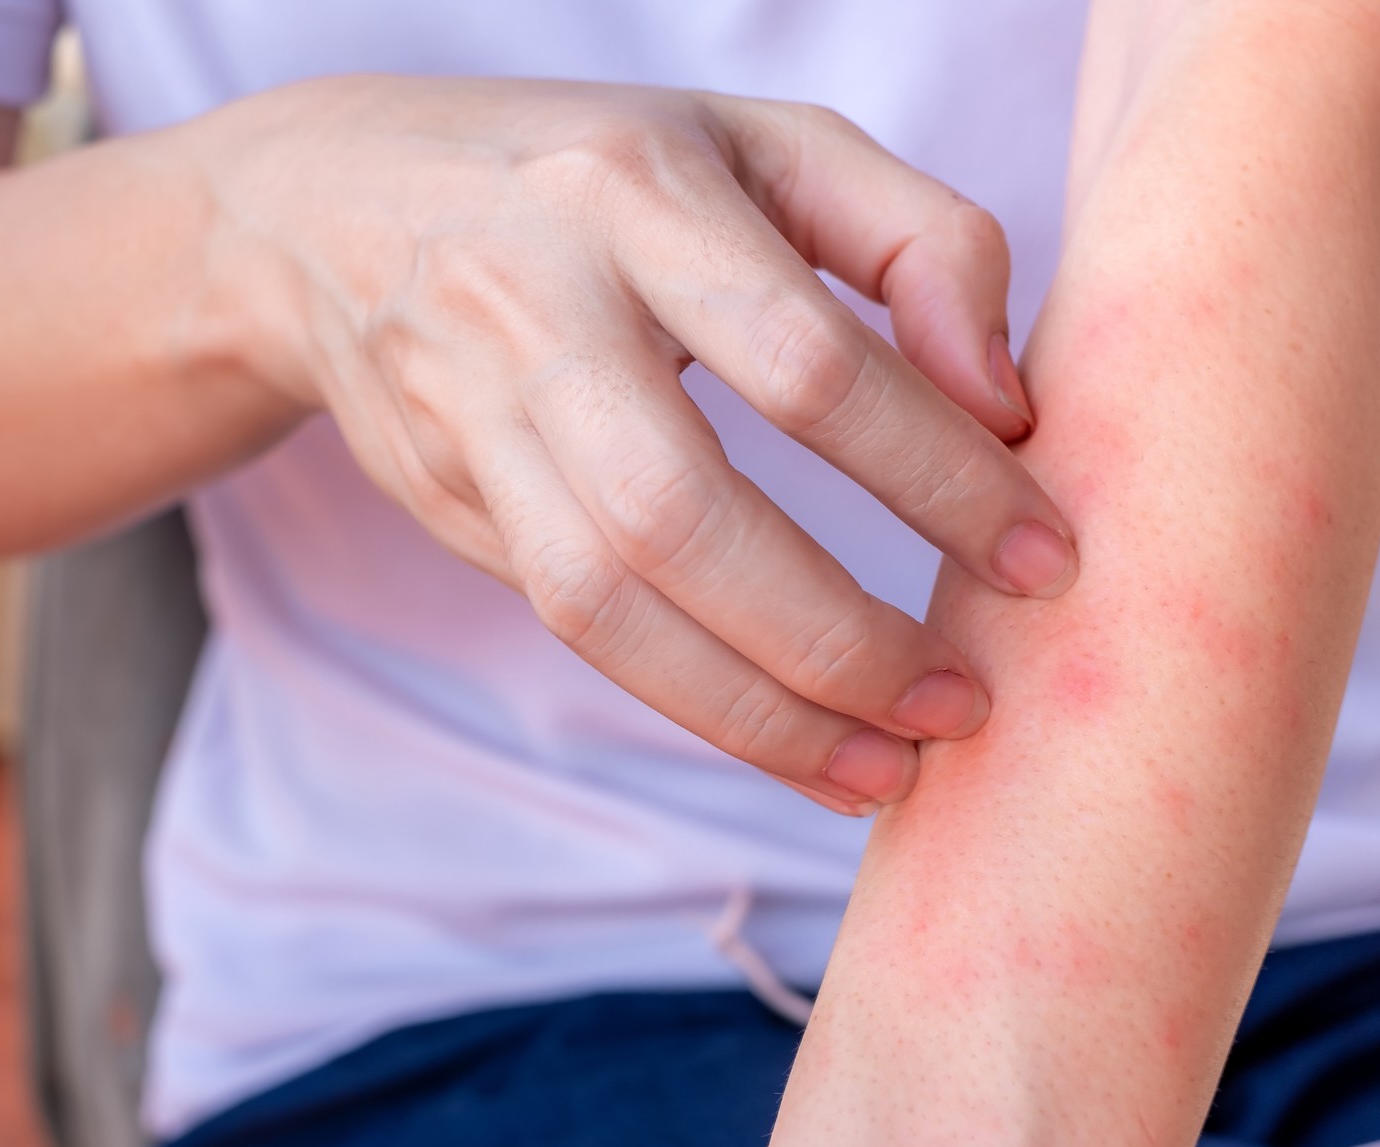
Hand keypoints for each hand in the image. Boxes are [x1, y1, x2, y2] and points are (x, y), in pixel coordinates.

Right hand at [188, 76, 1078, 809]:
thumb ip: (917, 240)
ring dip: (757, 711)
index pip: (801, 362)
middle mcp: (533, 307)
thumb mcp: (764, 144)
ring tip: (888, 768)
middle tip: (963, 704)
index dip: (935, 475)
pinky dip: (693, 704)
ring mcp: (471, 417)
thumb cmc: (599, 170)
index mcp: (634, 192)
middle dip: (837, 637)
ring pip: (604, 603)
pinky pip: (575, 626)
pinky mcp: (449, 501)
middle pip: (680, 515)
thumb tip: (1005, 404)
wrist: (332, 210)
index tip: (1047, 559)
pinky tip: (795, 742)